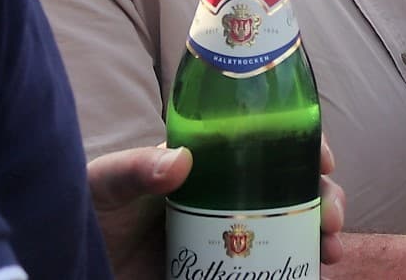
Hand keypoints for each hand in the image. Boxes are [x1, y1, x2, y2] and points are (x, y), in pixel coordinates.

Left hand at [89, 139, 344, 276]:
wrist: (73, 259)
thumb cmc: (86, 210)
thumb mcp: (105, 184)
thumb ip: (134, 169)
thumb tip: (181, 161)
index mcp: (207, 158)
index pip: (268, 139)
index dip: (304, 143)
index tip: (325, 159)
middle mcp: (226, 191)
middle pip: (291, 186)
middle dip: (324, 197)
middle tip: (333, 217)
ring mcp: (227, 233)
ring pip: (289, 227)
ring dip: (320, 234)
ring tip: (331, 251)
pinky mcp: (219, 271)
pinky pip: (267, 268)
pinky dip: (295, 268)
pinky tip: (313, 274)